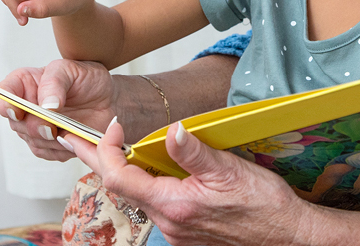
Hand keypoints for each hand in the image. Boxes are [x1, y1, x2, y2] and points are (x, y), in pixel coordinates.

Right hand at [0, 60, 116, 160]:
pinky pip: (47, 152)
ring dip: (51, 138)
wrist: (109, 98)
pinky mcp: (48, 144)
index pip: (2, 93)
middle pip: (15, 122)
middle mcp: (26, 107)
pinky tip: (74, 136)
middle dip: (34, 125)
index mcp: (26, 83)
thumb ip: (55, 82)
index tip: (16, 109)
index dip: (3, 103)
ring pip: (32, 139)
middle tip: (52, 124)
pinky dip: (61, 147)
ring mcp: (35, 127)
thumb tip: (46, 104)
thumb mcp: (73, 69)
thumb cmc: (89, 79)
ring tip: (70, 128)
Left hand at [64, 120, 314, 245]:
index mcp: (173, 204)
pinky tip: (156, 168)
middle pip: (121, 187)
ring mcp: (176, 229)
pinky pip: (157, 203)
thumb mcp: (228, 170)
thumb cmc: (262, 204)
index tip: (110, 124)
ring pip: (139, 196)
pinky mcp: (186, 231)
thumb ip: (194, 152)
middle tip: (74, 137)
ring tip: (114, 146)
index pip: (121, 177)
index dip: (106, 149)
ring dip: (124, 170)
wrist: (285, 235)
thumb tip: (170, 129)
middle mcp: (168, 222)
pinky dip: (147, 182)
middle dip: (98, 160)